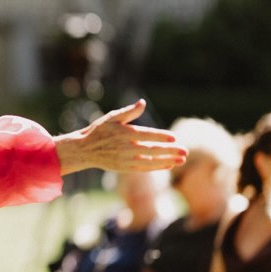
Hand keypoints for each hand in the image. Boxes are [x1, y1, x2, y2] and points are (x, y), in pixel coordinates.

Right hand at [54, 99, 186, 175]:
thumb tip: (142, 103)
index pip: (147, 136)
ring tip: (182, 160)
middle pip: (152, 150)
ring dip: (168, 161)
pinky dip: (157, 167)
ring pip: (151, 162)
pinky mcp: (125, 168)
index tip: (174, 138)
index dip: (161, 137)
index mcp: (125, 134)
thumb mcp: (112, 117)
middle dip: (170, 151)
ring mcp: (126, 160)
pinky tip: (169, 165)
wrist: (84, 150)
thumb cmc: (99, 130)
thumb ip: (129, 111)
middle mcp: (126, 149)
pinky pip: (144, 169)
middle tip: (185, 151)